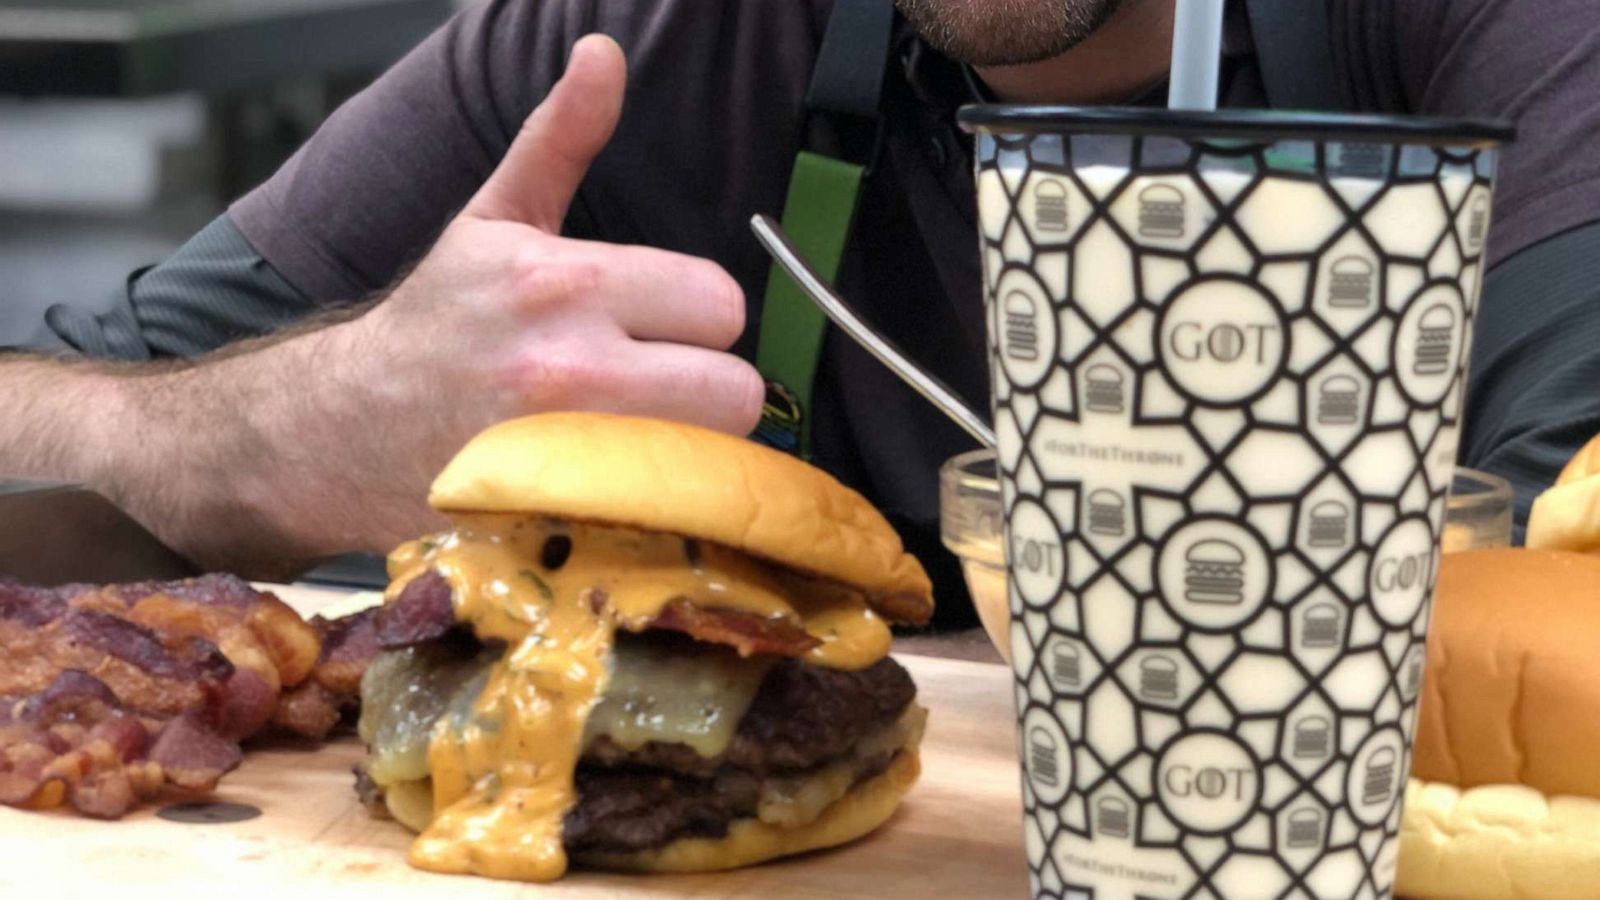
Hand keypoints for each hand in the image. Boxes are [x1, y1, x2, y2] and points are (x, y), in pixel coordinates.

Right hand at [84, 35, 763, 572]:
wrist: (335, 429)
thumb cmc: (433, 323)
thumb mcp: (493, 221)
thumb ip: (561, 138)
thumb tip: (604, 52)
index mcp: (564, 281)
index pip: (721, 302)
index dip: (700, 320)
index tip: (664, 330)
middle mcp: (569, 366)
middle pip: (736, 390)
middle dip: (708, 393)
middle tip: (662, 393)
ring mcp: (563, 455)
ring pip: (709, 462)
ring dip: (690, 455)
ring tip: (639, 441)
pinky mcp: (554, 523)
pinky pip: (666, 523)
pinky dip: (657, 512)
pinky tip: (614, 491)